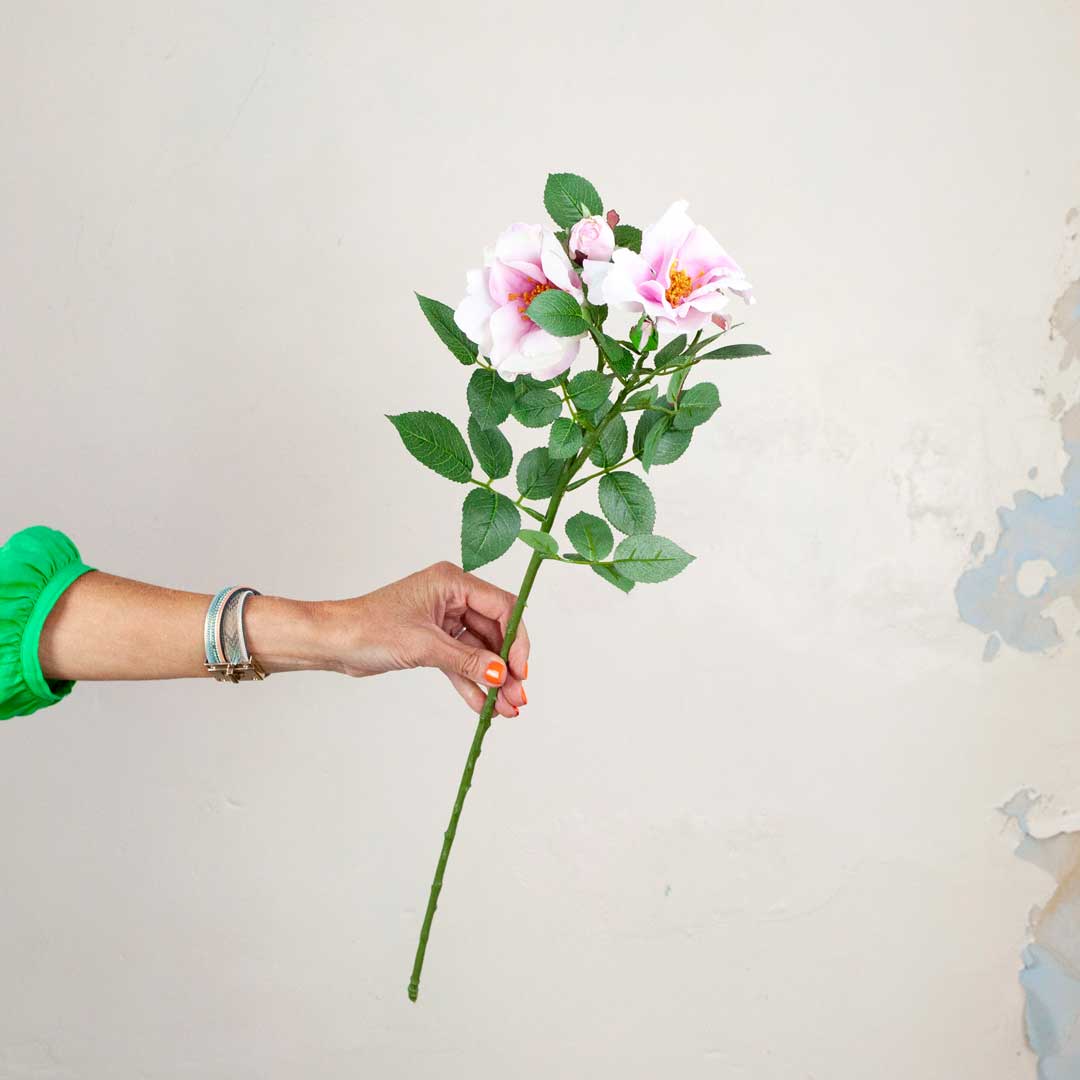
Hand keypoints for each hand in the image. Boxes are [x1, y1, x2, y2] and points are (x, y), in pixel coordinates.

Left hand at [326, 562, 528, 718]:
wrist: (333, 641)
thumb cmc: (369, 628)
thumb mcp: (424, 645)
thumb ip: (467, 660)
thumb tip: (501, 674)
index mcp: (452, 582)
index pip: (501, 606)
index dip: (516, 639)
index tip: (520, 670)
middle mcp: (452, 597)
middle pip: (494, 632)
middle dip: (506, 667)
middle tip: (517, 698)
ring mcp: (443, 620)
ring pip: (479, 651)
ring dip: (492, 680)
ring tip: (505, 710)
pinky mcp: (432, 641)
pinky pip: (461, 662)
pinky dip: (471, 683)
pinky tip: (483, 707)